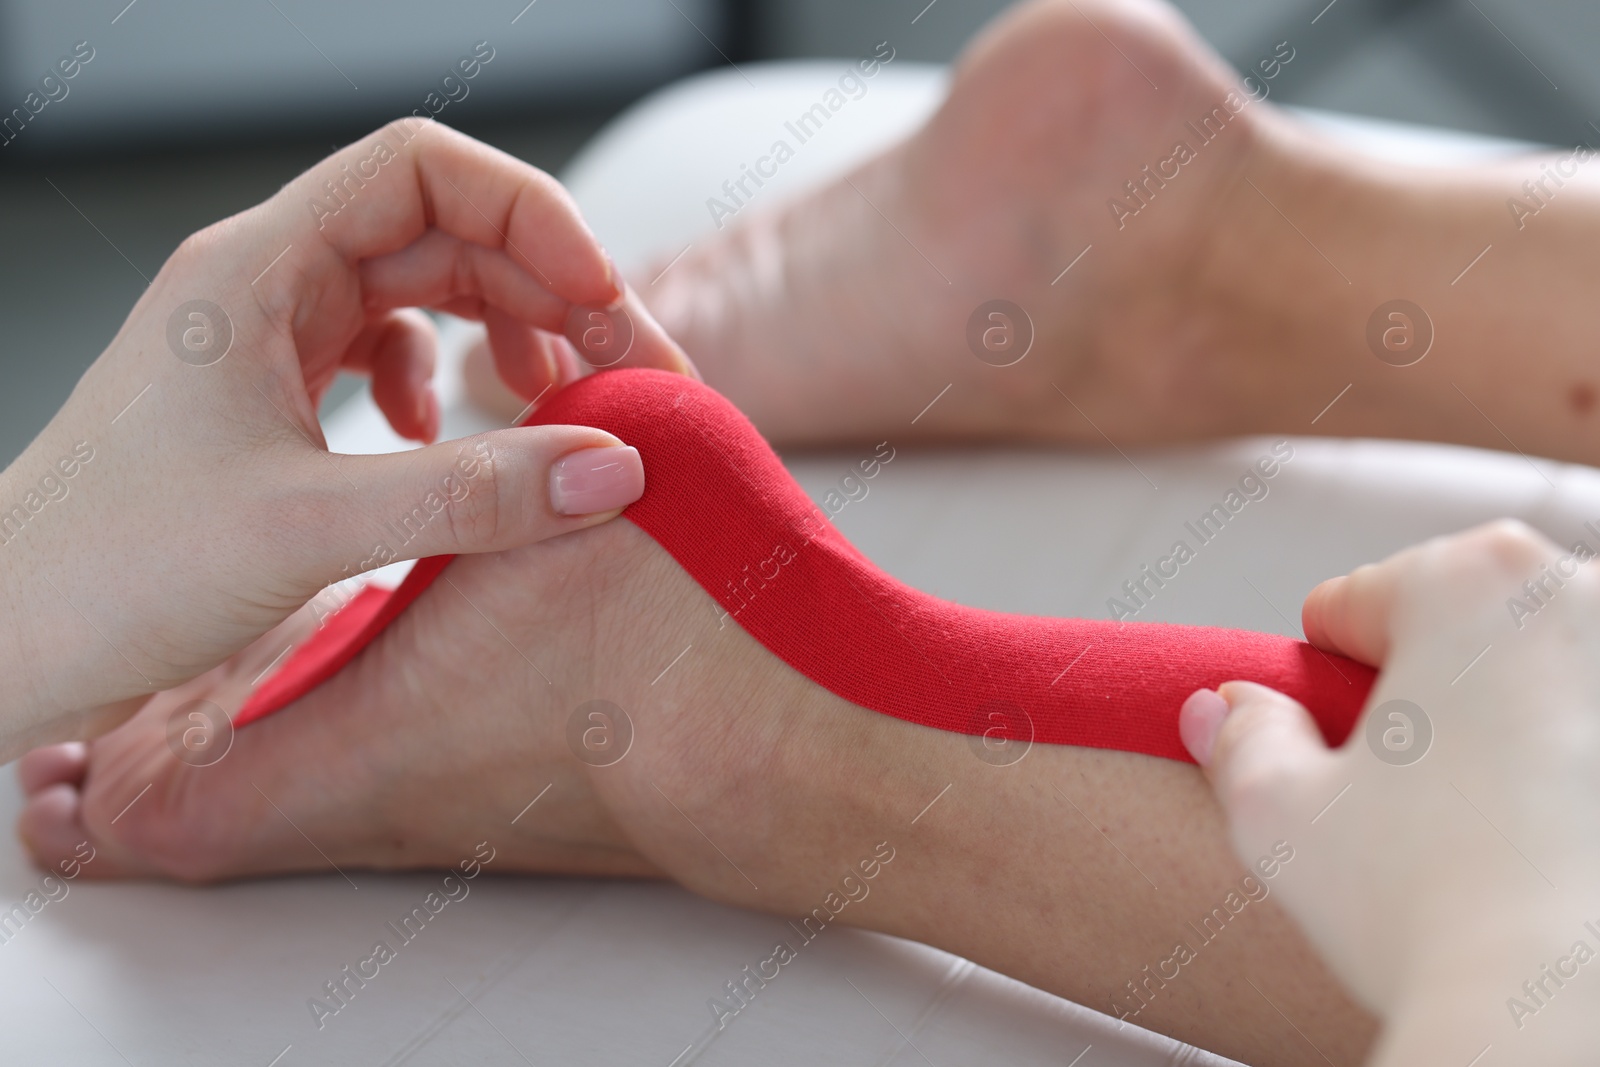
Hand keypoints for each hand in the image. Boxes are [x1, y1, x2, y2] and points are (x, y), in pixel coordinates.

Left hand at [0, 119, 691, 756]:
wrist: (3, 642)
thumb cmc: (110, 572)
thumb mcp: (311, 527)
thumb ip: (472, 493)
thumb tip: (611, 470)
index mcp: (257, 269)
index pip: (422, 170)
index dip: (529, 215)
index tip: (599, 295)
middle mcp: (263, 283)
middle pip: (440, 232)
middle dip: (540, 289)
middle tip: (617, 367)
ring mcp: (264, 338)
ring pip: (419, 292)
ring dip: (500, 335)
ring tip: (553, 404)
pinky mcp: (266, 397)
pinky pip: (383, 355)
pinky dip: (438, 386)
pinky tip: (444, 440)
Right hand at [1180, 521, 1599, 1064]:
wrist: (1563, 1022)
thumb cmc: (1432, 910)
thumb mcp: (1275, 812)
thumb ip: (1241, 738)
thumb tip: (1225, 712)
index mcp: (1472, 578)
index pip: (1357, 603)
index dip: (1327, 681)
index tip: (1341, 741)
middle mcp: (1583, 597)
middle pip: (1459, 624)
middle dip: (1426, 694)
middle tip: (1410, 795)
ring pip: (1541, 676)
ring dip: (1507, 727)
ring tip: (1482, 830)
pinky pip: (1589, 734)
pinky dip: (1567, 771)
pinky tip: (1550, 845)